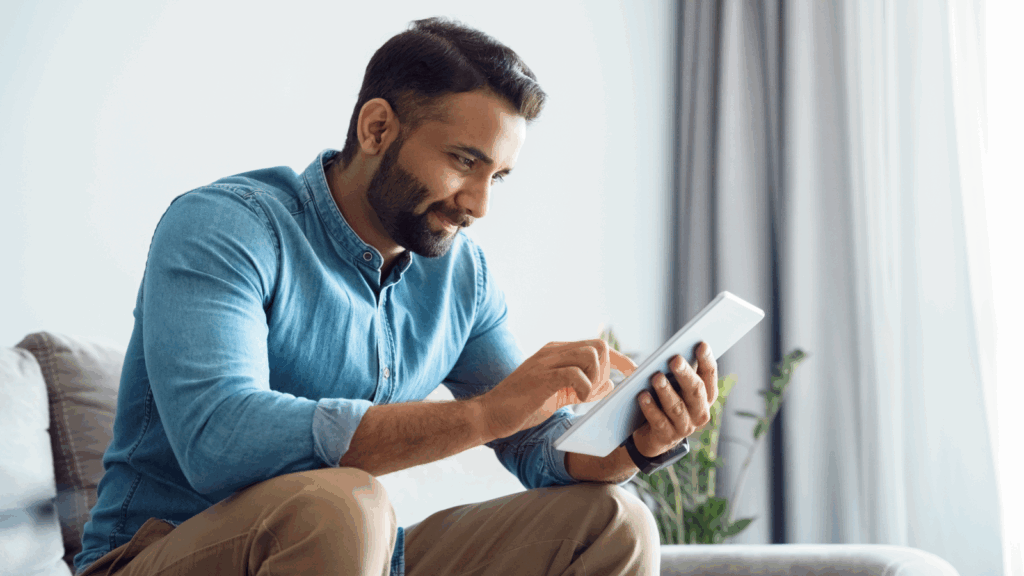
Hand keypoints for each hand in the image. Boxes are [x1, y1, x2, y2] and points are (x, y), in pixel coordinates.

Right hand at [473, 339, 636, 440]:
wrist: (490, 414)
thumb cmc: (523, 407)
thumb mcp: (560, 395)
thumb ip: (583, 388)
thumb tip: (611, 383)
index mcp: (558, 353)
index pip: (597, 345)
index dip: (620, 358)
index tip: (634, 373)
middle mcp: (554, 351)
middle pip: (599, 346)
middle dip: (607, 369)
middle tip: (595, 392)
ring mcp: (547, 361)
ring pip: (590, 354)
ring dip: (596, 378)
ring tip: (583, 396)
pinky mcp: (542, 377)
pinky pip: (575, 372)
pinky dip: (584, 387)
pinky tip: (576, 399)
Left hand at [631, 341, 717, 457]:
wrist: (654, 435)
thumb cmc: (666, 401)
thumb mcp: (676, 386)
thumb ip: (679, 372)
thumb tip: (673, 353)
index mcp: (706, 396)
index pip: (709, 375)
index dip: (707, 360)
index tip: (701, 344)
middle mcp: (700, 413)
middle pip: (695, 391)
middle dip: (685, 374)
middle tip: (675, 359)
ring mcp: (685, 427)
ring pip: (677, 408)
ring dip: (666, 391)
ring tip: (656, 377)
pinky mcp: (667, 437)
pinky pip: (659, 421)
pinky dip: (650, 408)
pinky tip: (642, 396)